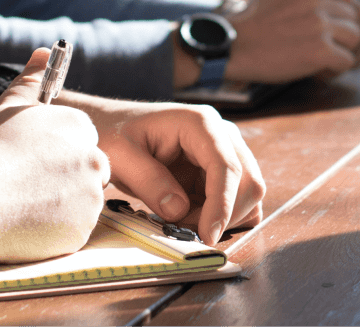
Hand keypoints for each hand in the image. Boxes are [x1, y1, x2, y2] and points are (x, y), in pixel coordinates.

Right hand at [0, 48, 110, 262]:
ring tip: (23, 203)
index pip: (80, 139)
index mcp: (79, 126)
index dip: (56, 151)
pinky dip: (56, 230)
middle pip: (87, 170)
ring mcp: (90, 196)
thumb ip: (31, 79)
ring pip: (81, 201)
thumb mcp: (8, 106)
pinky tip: (27, 223)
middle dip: (64, 177)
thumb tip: (43, 52)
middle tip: (27, 184)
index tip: (33, 160)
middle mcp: (94, 159)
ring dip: (61, 204)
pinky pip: (74, 230)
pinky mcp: (82, 230)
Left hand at [65, 94, 265, 246]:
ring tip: (182, 219)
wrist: (112, 128)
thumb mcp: (120, 155)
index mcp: (199, 123)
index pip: (226, 166)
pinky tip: (190, 216)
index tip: (207, 236)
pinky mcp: (220, 171)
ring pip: (248, 194)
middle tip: (183, 228)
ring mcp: (224, 151)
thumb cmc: (114, 134)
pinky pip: (237, 201)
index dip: (222, 204)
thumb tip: (179, 210)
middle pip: (248, 181)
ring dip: (222, 218)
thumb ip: (148, 180)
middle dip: (222, 214)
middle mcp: (220, 134)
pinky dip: (221, 217)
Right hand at [225, 0, 359, 81]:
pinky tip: (316, 71)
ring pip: (356, 37)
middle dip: (344, 31)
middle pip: (354, 14)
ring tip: (320, 58)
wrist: (232, 47)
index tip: (332, 14)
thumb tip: (338, 1)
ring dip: (342, 51)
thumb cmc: (252, 26)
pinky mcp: (320, 50)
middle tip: (324, 45)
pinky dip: (334, 69)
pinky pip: (347, 61)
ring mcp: (319, 24)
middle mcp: (315, 0)